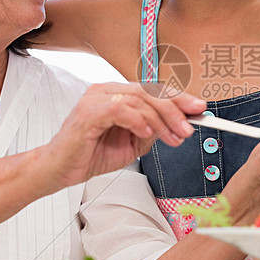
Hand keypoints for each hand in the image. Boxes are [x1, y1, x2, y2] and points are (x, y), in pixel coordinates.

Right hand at [40, 82, 205, 189]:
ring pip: (138, 99)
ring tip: (172, 138)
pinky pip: (119, 109)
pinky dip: (137, 120)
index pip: (153, 90)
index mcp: (117, 93)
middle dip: (174, 110)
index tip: (199, 109)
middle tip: (189, 129)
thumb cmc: (91, 154)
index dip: (178, 98)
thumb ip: (152, 131)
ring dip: (160, 120)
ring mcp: (95, 99)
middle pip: (149, 91)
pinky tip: (146, 134)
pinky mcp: (88, 113)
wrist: (60, 170)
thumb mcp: (132, 144)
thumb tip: (180, 124)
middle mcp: (106, 90)